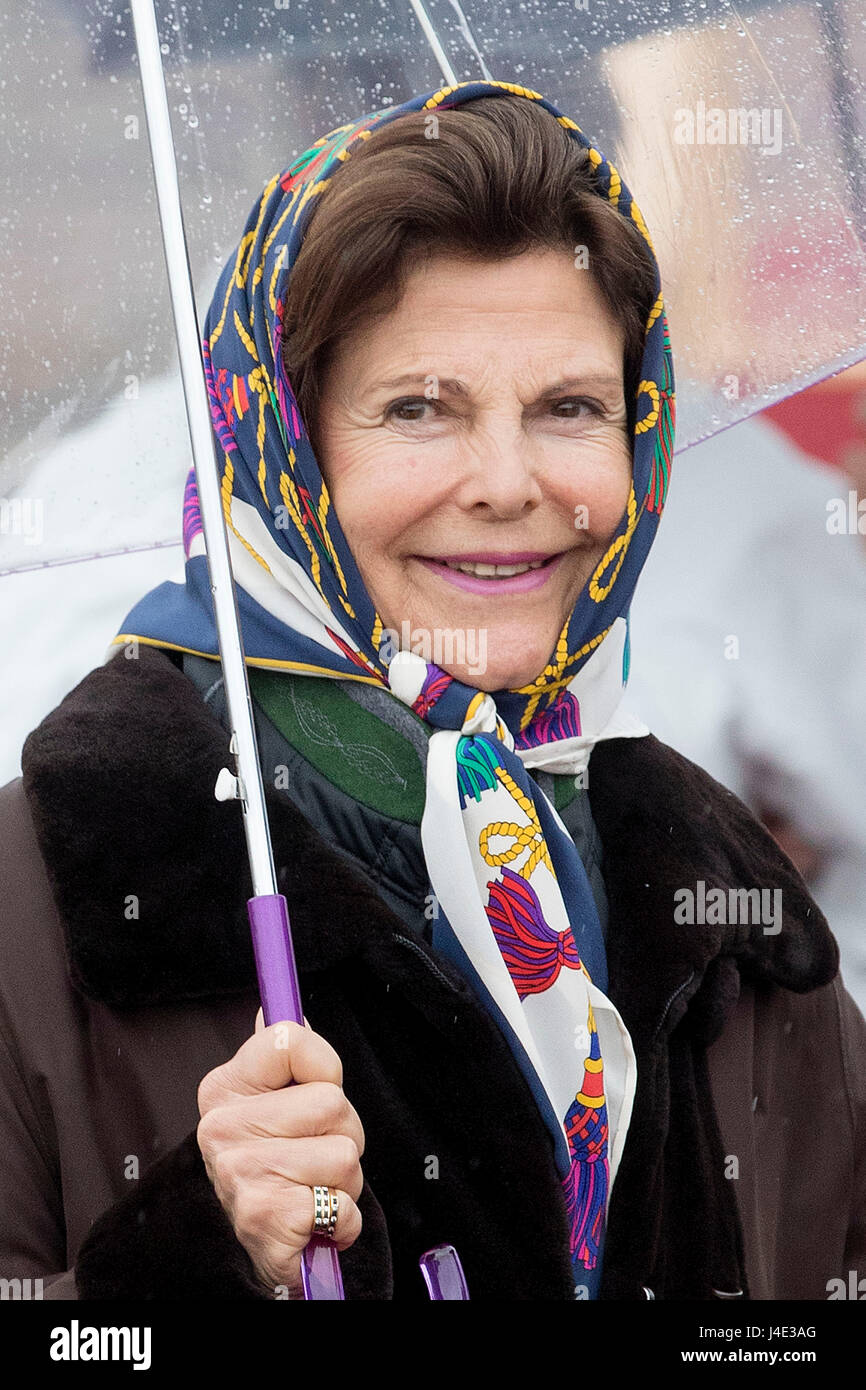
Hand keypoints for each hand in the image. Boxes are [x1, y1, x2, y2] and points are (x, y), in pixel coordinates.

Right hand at [197, 1012, 363, 1296]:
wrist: (267, 1245)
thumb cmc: (280, 1164)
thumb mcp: (276, 1102)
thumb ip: (284, 1056)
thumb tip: (274, 1006)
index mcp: (224, 1088)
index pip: (290, 1039)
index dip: (324, 1067)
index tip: (314, 1089)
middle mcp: (222, 1128)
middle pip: (332, 1103)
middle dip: (343, 1134)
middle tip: (314, 1156)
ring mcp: (239, 1175)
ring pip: (344, 1154)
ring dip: (345, 1181)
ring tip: (314, 1189)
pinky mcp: (264, 1220)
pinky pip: (342, 1205)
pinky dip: (343, 1221)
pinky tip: (315, 1223)